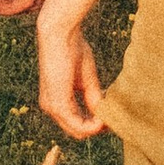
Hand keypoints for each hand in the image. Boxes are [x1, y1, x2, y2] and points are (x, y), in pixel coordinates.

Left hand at [34, 12, 107, 138]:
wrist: (60, 33)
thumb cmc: (72, 49)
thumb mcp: (86, 79)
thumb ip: (92, 98)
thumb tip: (103, 116)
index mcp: (55, 99)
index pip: (75, 122)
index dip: (94, 123)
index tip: (111, 115)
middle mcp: (50, 106)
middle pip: (76, 131)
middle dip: (96, 128)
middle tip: (113, 119)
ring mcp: (52, 107)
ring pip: (77, 131)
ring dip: (96, 128)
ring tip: (110, 117)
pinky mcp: (58, 105)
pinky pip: (78, 126)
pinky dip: (93, 126)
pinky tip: (103, 119)